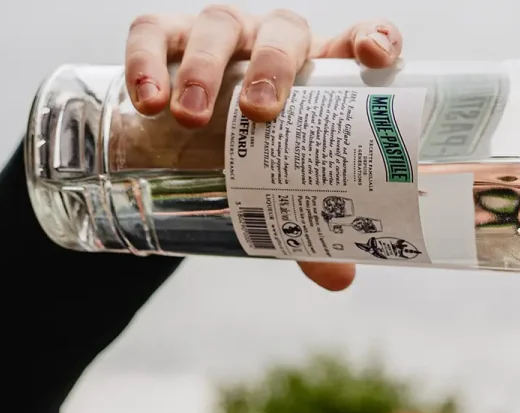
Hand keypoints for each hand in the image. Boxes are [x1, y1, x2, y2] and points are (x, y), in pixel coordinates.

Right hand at [124, 7, 403, 291]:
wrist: (189, 146)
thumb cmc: (258, 158)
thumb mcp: (286, 192)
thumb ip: (312, 230)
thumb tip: (337, 279)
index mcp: (320, 73)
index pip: (358, 40)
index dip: (374, 39)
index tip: (374, 59)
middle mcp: (274, 42)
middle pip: (282, 32)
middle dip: (272, 65)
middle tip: (258, 111)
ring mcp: (222, 35)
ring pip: (218, 26)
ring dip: (204, 67)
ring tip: (190, 116)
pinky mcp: (168, 37)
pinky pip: (152, 33)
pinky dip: (144, 59)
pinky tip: (145, 98)